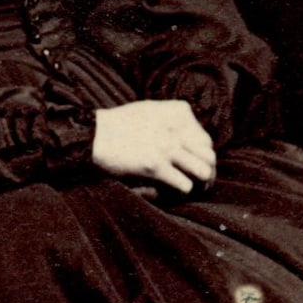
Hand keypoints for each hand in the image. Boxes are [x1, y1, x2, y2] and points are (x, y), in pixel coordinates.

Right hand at [92, 100, 215, 193]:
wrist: (94, 134)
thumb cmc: (119, 124)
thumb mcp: (151, 111)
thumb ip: (173, 120)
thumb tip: (189, 137)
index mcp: (179, 113)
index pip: (205, 140)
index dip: (203, 156)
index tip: (195, 166)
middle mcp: (176, 128)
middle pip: (208, 155)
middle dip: (207, 172)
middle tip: (201, 183)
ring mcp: (167, 146)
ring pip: (203, 170)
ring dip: (200, 184)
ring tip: (194, 190)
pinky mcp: (156, 165)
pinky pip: (184, 184)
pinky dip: (182, 191)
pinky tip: (174, 191)